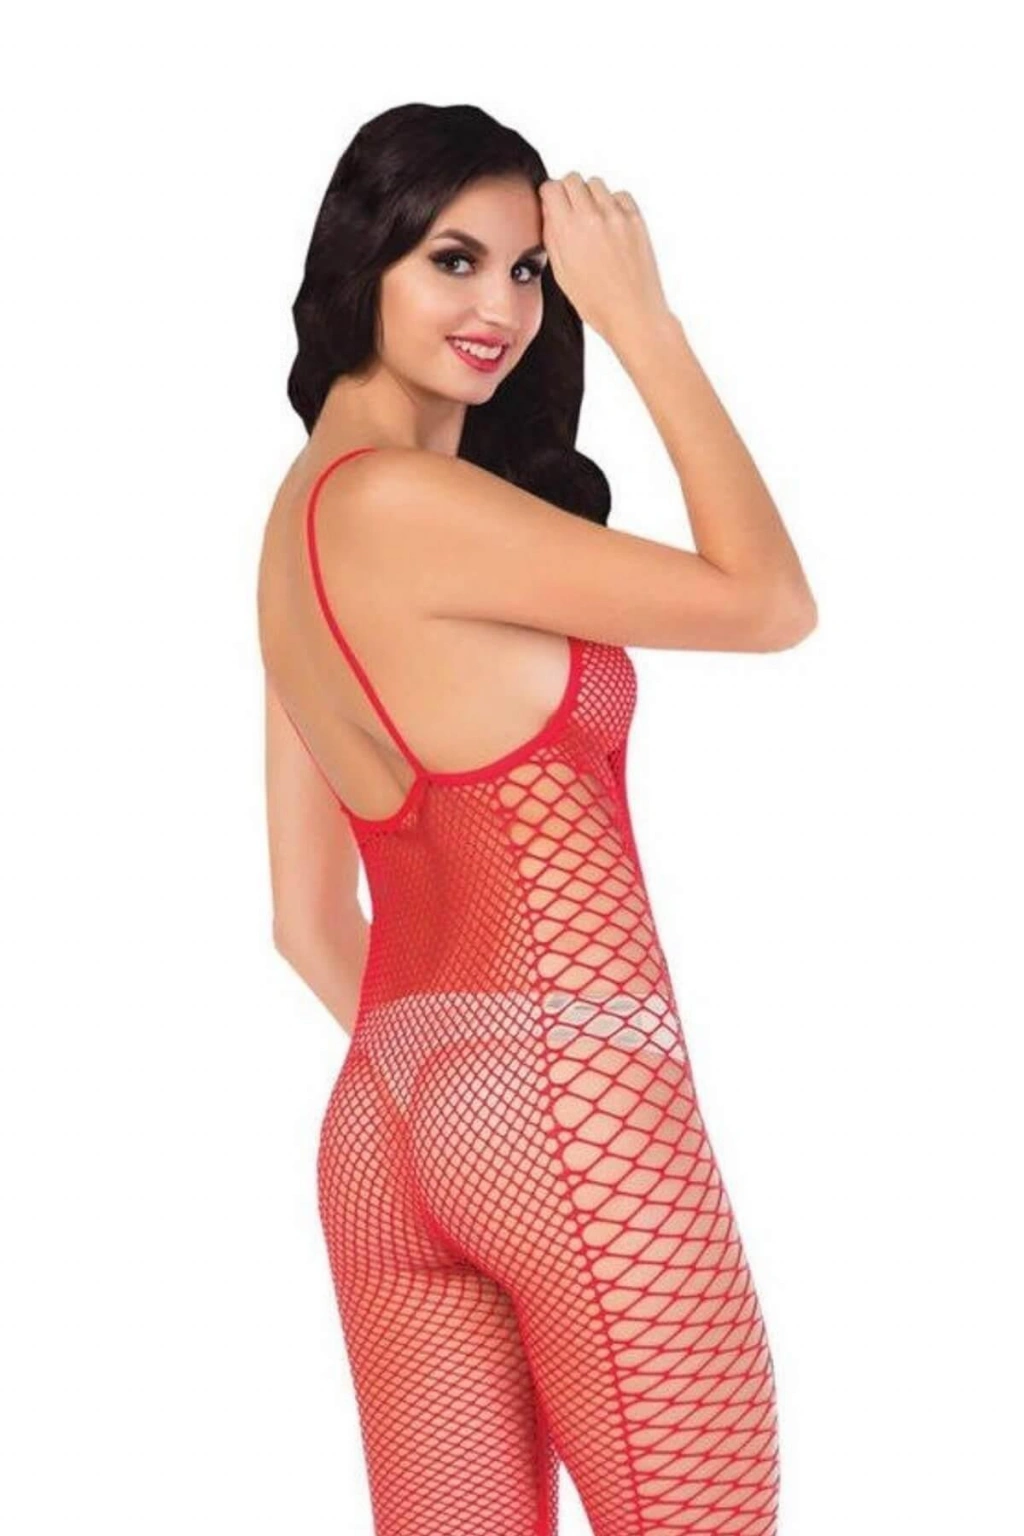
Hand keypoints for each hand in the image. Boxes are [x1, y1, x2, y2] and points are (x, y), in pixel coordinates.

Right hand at [538, 173, 670, 345]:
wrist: (633, 313)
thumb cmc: (597, 302)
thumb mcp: (561, 273)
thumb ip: (552, 236)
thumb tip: (550, 211)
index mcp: (568, 230)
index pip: (552, 187)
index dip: (549, 196)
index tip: (552, 204)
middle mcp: (592, 217)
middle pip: (573, 179)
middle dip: (568, 191)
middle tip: (571, 211)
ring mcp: (617, 215)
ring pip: (596, 184)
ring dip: (591, 196)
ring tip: (593, 221)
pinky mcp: (636, 219)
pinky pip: (620, 195)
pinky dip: (613, 203)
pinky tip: (611, 225)